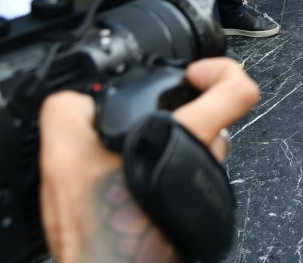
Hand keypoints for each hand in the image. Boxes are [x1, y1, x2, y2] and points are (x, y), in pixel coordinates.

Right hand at [39, 58, 258, 261]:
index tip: (193, 74)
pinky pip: (186, 182)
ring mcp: (202, 195)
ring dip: (169, 149)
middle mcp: (206, 167)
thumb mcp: (63, 155)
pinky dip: (162, 177)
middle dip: (182, 113)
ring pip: (199, 154)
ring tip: (132, 157)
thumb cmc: (99, 233)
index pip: (239, 90)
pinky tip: (131, 185)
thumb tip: (75, 102)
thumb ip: (69, 109)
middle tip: (149, 118)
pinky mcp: (194, 219)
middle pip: (215, 121)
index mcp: (188, 139)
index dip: (221, 69)